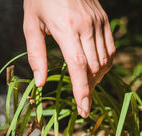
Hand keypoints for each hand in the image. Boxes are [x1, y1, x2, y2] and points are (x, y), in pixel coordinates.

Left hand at [23, 0, 114, 117]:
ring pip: (105, 60)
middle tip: (81, 102)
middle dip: (88, 89)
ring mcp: (99, 22)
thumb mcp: (31, 25)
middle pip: (94, 67)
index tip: (84, 110)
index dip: (82, 91)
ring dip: (97, 78)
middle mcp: (86, 26)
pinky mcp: (104, 19)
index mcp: (66, 29)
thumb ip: (36, 55)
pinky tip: (95, 70)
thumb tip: (40, 83)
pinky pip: (111, 48)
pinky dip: (105, 64)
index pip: (79, 67)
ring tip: (86, 87)